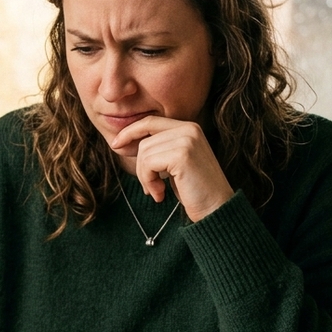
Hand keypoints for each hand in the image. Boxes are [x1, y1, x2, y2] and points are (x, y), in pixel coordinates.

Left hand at [111, 116, 233, 221]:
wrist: (216, 209)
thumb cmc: (193, 190)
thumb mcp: (173, 164)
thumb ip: (157, 149)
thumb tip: (122, 141)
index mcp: (189, 127)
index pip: (150, 122)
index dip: (130, 131)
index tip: (116, 145)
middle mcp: (190, 129)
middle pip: (145, 140)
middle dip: (140, 166)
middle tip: (150, 187)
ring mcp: (187, 140)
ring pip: (144, 153)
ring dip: (145, 177)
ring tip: (158, 191)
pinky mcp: (182, 154)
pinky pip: (148, 163)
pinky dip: (149, 181)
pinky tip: (160, 194)